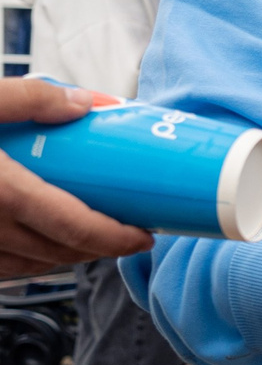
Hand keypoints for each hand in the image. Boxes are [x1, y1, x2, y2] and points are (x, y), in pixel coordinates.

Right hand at [0, 79, 153, 274]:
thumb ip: (31, 98)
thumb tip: (87, 103)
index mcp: (2, 191)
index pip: (75, 227)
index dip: (116, 239)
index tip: (145, 237)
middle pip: (61, 251)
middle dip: (101, 247)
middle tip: (129, 232)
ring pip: (33, 263)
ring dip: (68, 254)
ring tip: (93, 234)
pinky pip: (6, 265)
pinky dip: (32, 257)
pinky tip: (44, 240)